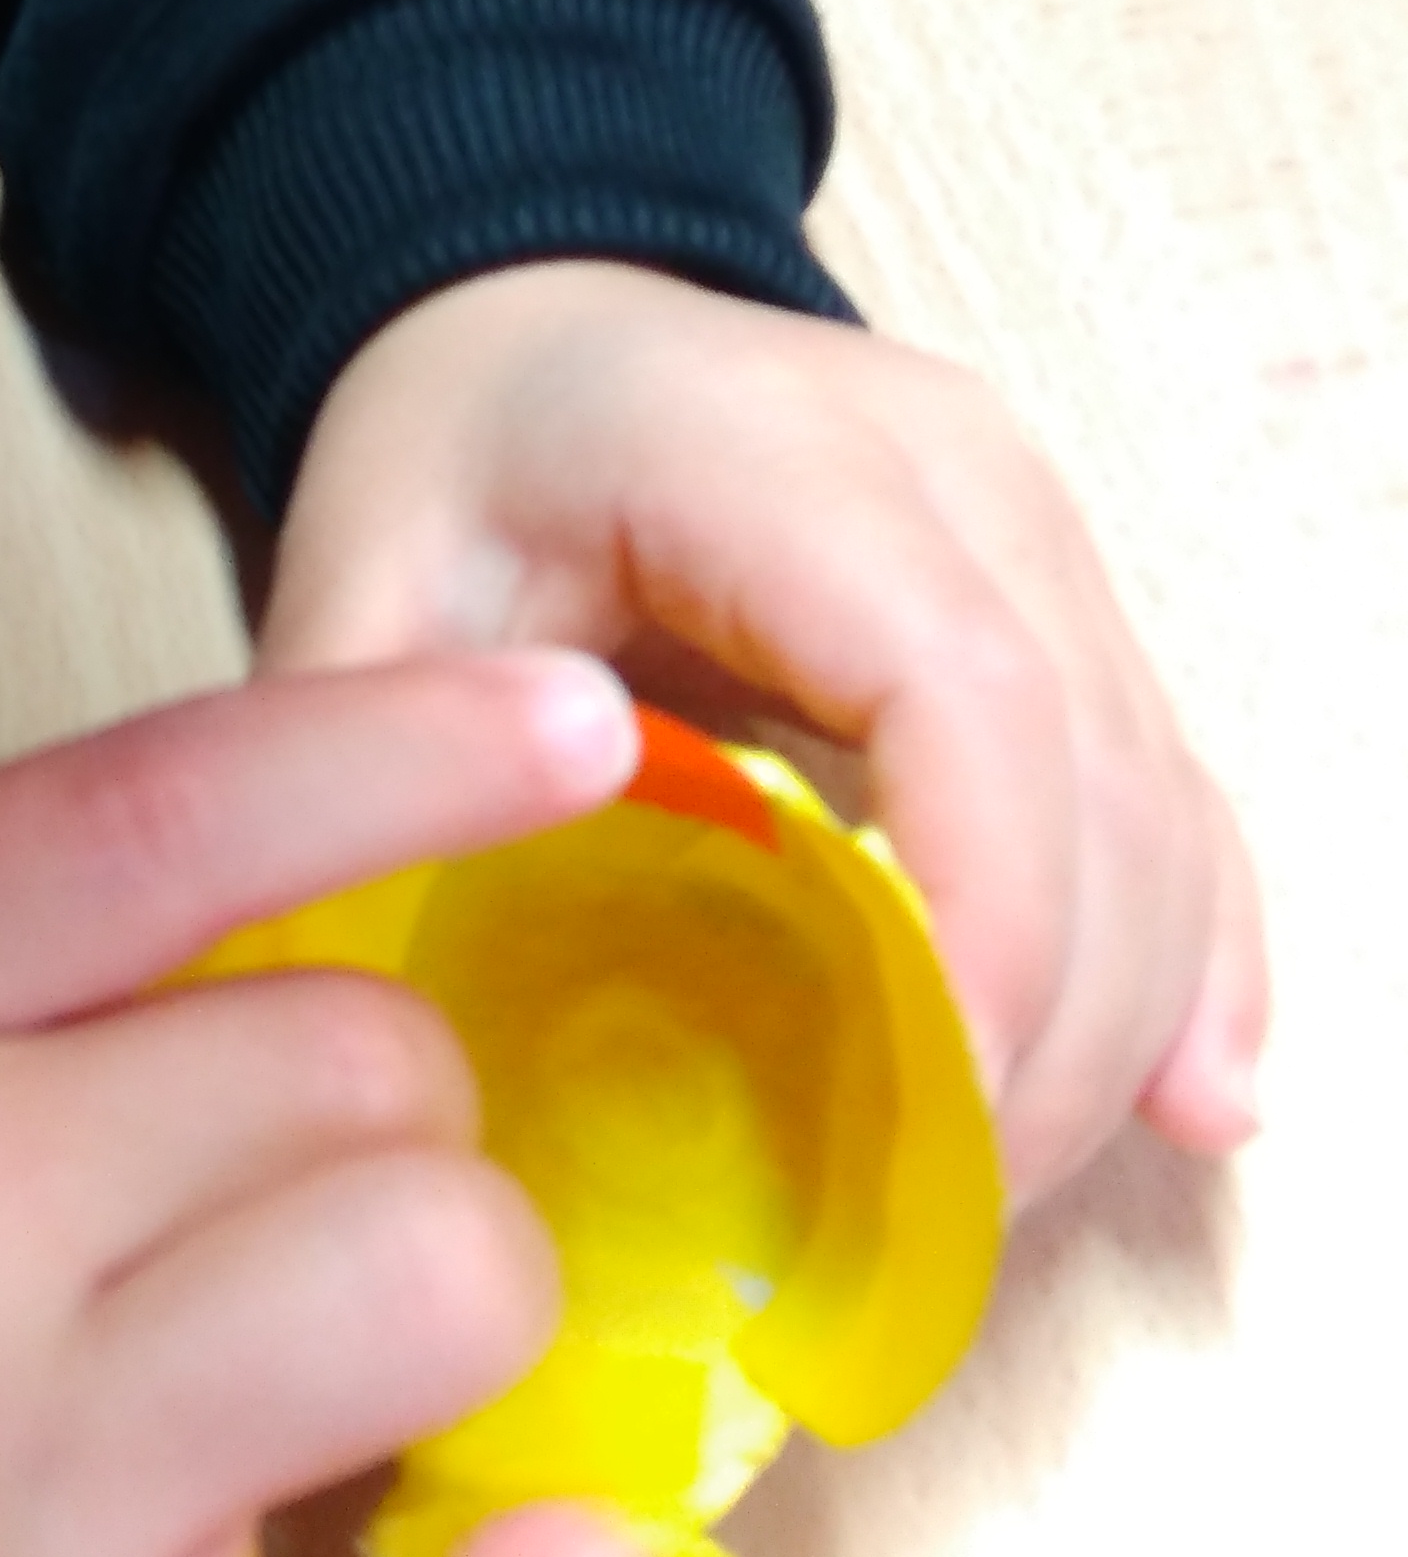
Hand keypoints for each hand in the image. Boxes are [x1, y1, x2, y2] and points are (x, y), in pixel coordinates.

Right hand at [0, 657, 660, 1556]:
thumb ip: (10, 952)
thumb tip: (343, 909)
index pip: (170, 808)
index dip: (409, 744)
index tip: (577, 722)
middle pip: (353, 1062)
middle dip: (378, 1102)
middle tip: (277, 1175)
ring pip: (423, 1288)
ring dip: (443, 1299)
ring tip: (352, 1349)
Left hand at [260, 261, 1265, 1208]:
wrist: (537, 325)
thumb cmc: (456, 446)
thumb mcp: (363, 573)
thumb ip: (374, 760)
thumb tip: (392, 998)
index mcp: (777, 453)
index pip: (956, 688)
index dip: (982, 917)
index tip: (935, 1121)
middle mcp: (960, 482)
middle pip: (1087, 776)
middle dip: (1047, 1031)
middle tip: (929, 1231)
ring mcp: (1038, 542)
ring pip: (1154, 806)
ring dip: (1112, 1024)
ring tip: (989, 1212)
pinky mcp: (1069, 612)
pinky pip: (1171, 799)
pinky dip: (1189, 958)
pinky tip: (1192, 1105)